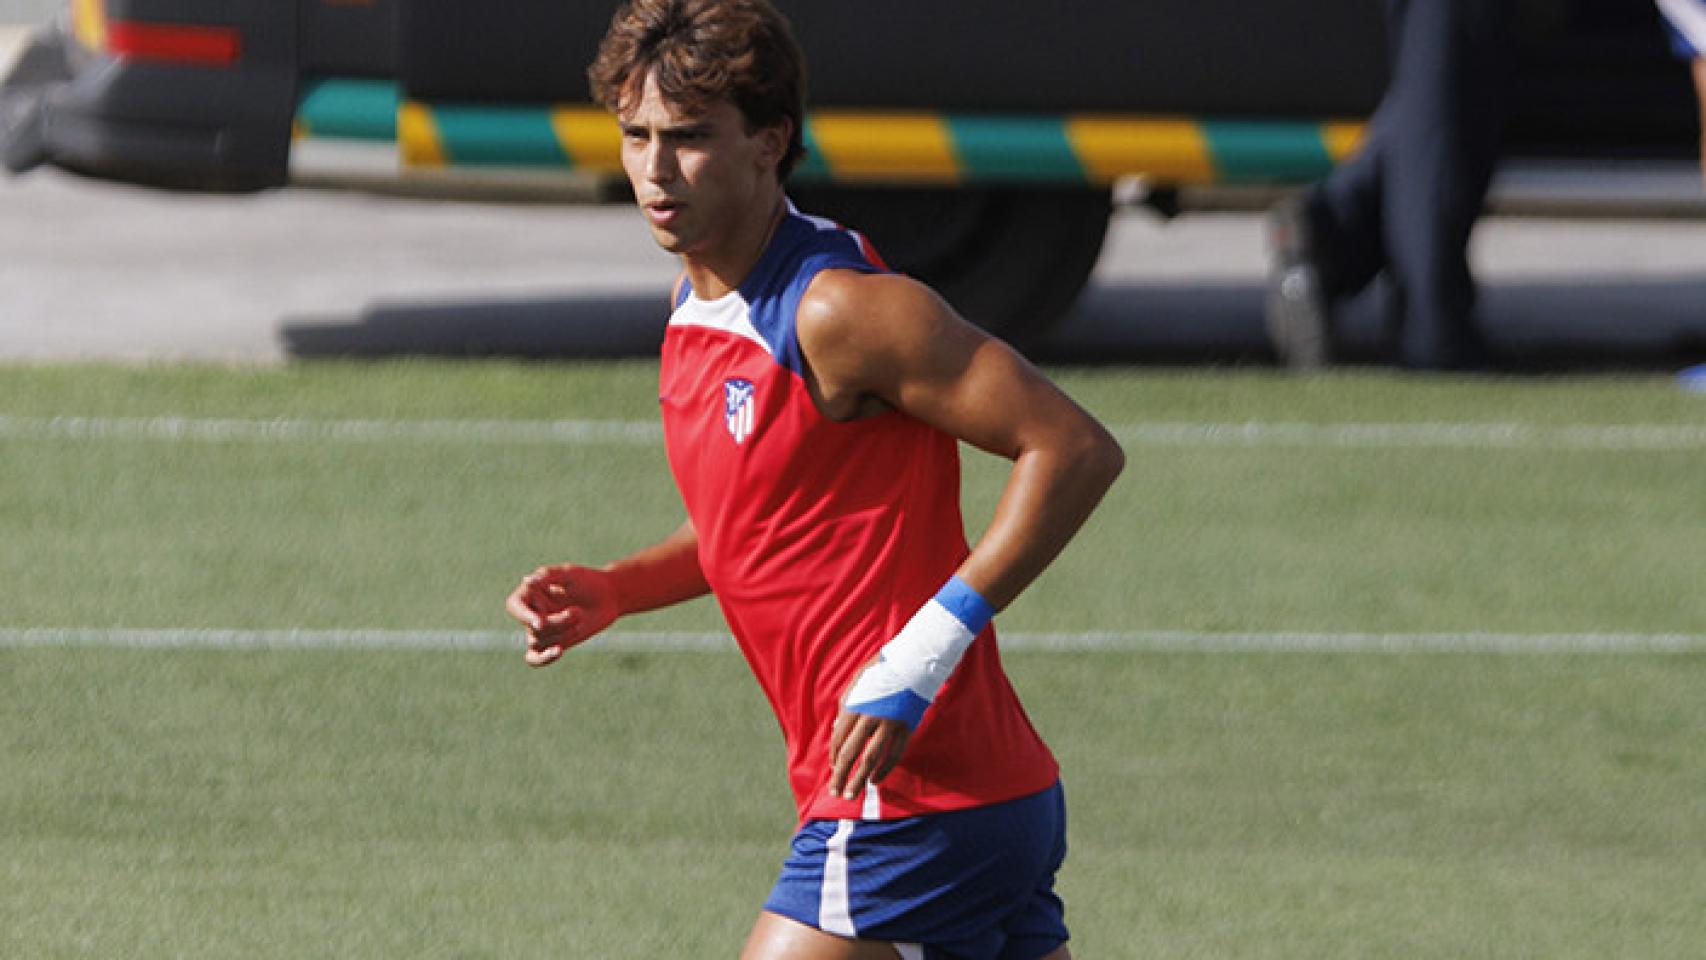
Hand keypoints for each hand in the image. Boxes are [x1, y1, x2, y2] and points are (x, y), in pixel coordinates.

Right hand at [504, 564, 620, 666]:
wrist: (609, 596)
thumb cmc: (588, 581)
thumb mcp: (570, 573)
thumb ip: (548, 575)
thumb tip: (526, 580)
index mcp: (531, 592)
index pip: (515, 605)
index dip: (523, 616)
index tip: (539, 622)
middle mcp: (532, 611)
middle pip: (533, 626)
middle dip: (556, 623)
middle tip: (577, 611)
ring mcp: (541, 629)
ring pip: (539, 640)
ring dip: (563, 632)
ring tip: (580, 617)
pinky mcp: (552, 642)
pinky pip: (534, 658)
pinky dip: (542, 659)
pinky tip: (558, 651)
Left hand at [827, 658, 913, 800]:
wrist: (915, 661)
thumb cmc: (883, 668)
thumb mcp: (858, 681)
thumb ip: (846, 705)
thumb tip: (837, 729)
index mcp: (855, 705)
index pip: (838, 738)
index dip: (834, 756)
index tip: (833, 769)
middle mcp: (870, 717)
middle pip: (850, 752)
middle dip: (840, 775)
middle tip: (834, 792)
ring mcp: (889, 724)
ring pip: (871, 758)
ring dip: (859, 779)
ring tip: (850, 794)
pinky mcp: (906, 727)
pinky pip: (894, 754)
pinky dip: (884, 770)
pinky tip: (875, 781)